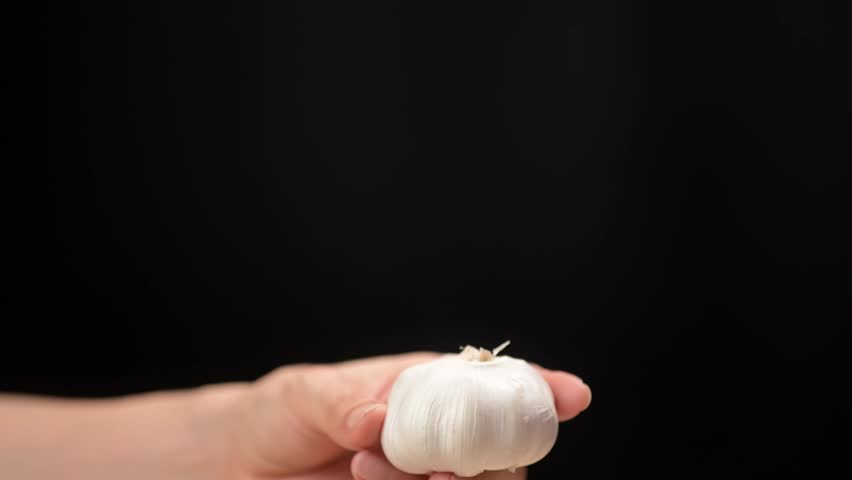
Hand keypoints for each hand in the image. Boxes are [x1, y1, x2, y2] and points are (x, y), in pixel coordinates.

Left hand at [209, 351, 591, 479]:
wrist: (238, 466)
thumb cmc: (278, 415)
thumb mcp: (302, 394)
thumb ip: (340, 400)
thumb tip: (378, 417)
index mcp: (423, 387)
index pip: (491, 383)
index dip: (538, 387)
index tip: (570, 395)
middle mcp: (433, 435)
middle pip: (500, 449)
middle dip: (483, 457)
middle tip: (428, 464)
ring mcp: (421, 478)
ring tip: (366, 468)